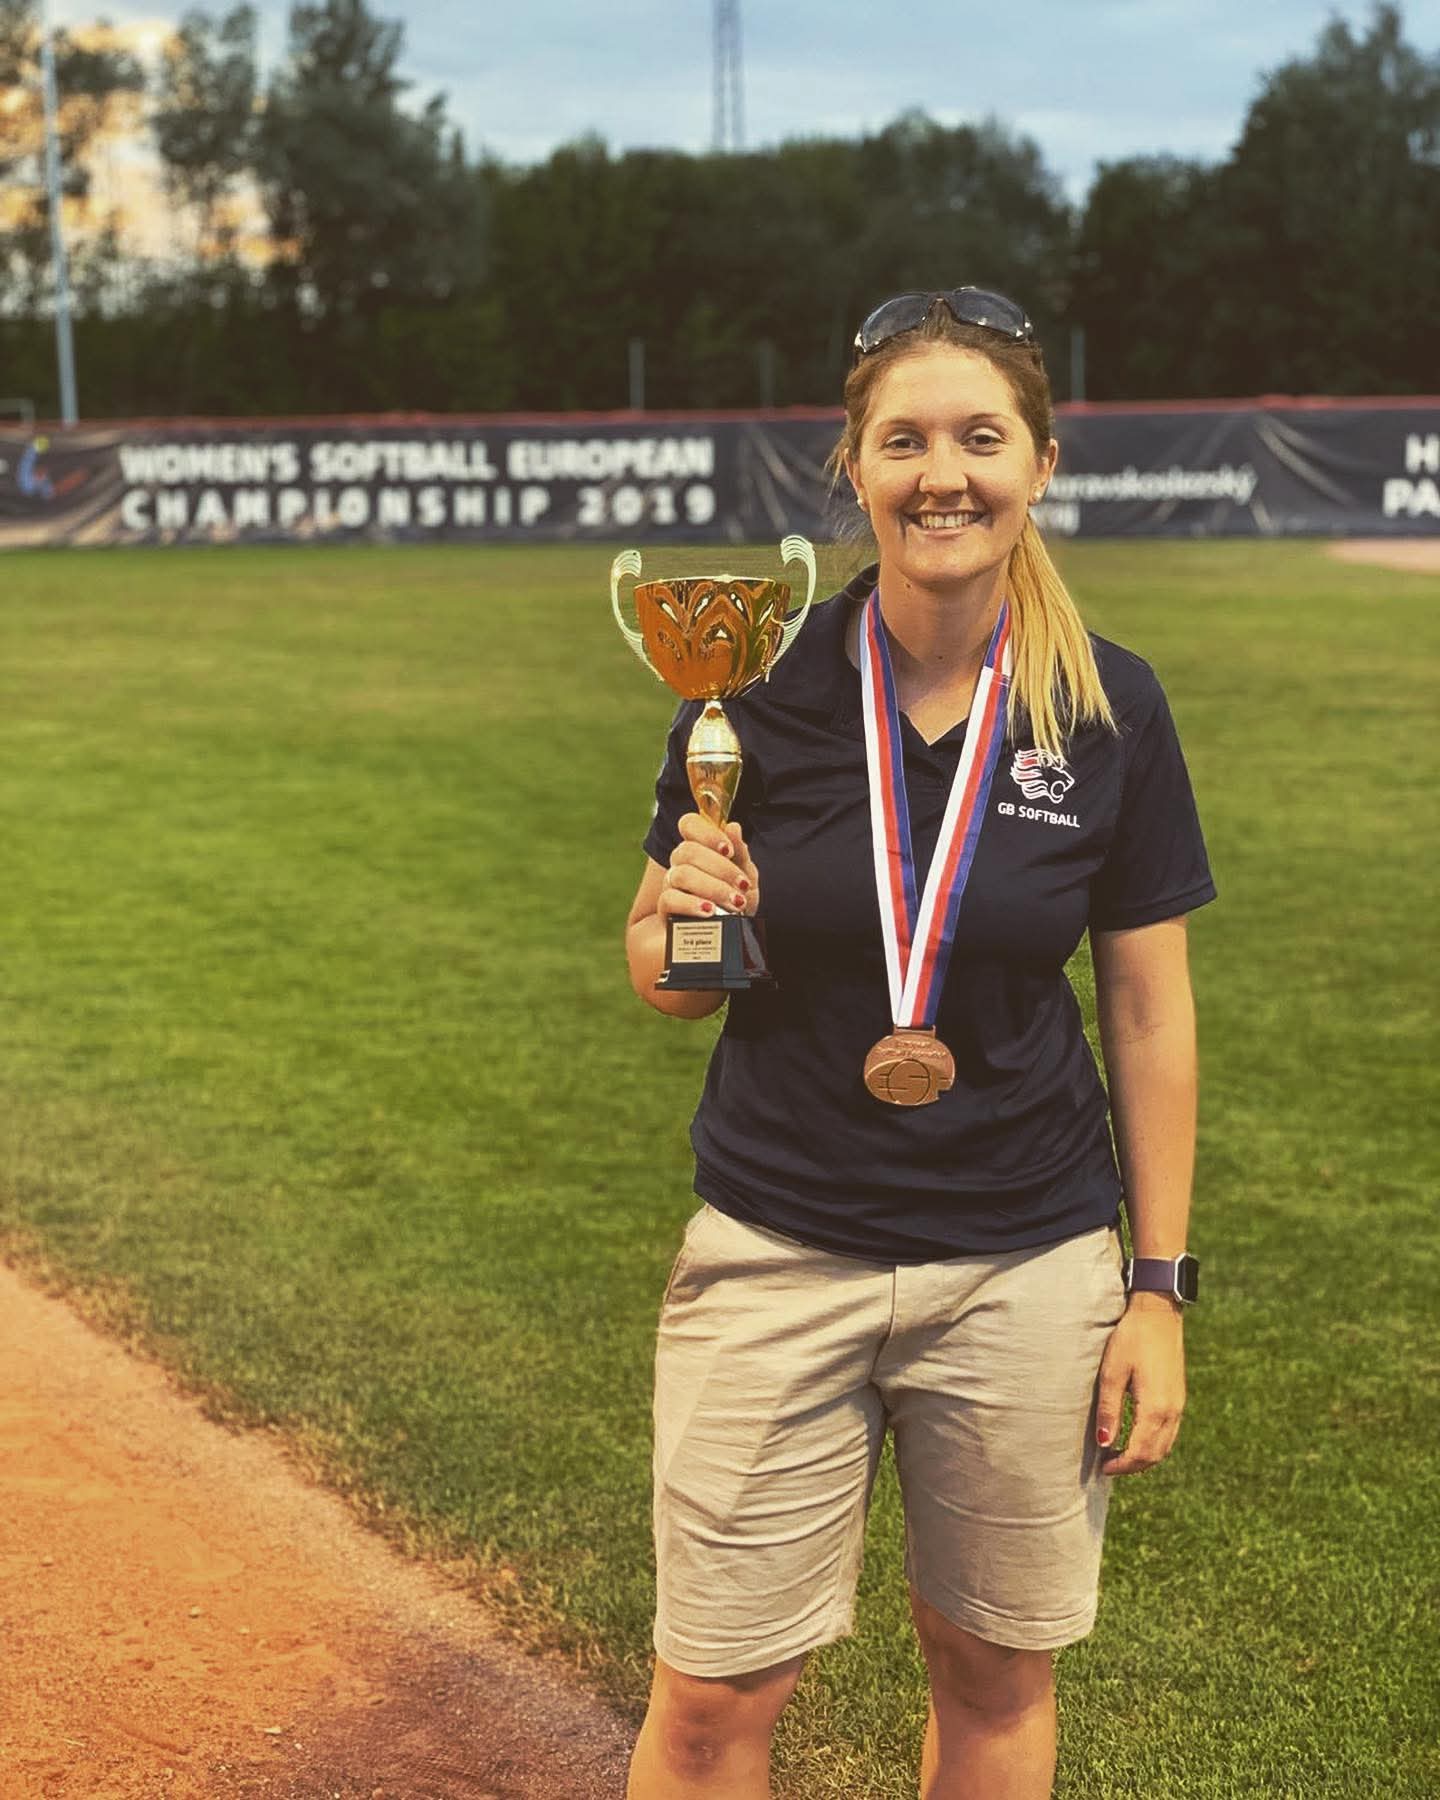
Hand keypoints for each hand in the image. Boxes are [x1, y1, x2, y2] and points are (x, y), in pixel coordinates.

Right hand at [658, 814, 759, 922]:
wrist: (731, 931)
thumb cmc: (737, 899)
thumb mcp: (746, 876)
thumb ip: (740, 853)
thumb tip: (733, 827)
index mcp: (700, 848)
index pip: (689, 824)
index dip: (706, 833)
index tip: (728, 849)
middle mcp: (681, 862)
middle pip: (687, 850)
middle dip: (720, 868)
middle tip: (742, 885)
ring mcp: (671, 884)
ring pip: (681, 874)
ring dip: (712, 888)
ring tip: (735, 902)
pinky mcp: (667, 909)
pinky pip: (670, 899)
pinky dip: (691, 904)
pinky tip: (710, 911)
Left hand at [1095, 1295, 1186, 1475]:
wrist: (1158, 1314)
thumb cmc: (1131, 1339)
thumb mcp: (1112, 1373)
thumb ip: (1108, 1410)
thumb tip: (1104, 1443)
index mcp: (1155, 1408)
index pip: (1140, 1452)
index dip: (1122, 1465)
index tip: (1103, 1468)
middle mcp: (1172, 1411)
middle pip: (1155, 1454)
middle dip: (1133, 1466)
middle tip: (1109, 1466)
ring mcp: (1179, 1405)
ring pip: (1165, 1446)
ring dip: (1144, 1457)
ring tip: (1120, 1455)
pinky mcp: (1179, 1397)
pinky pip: (1170, 1432)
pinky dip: (1154, 1444)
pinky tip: (1137, 1438)